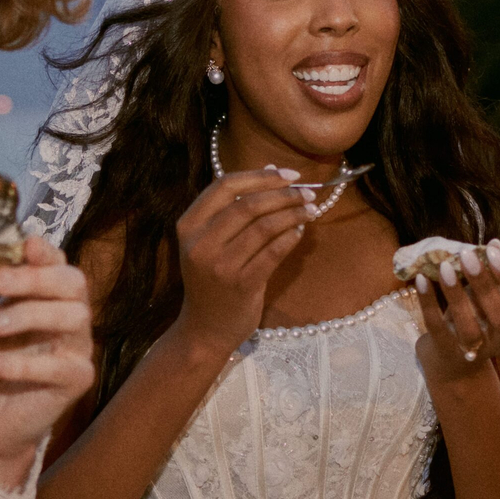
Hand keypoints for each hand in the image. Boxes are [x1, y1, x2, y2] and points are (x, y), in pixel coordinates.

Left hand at [0, 235, 94, 486]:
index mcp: (44, 291)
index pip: (56, 259)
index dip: (43, 249)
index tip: (22, 244)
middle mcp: (67, 313)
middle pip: (74, 281)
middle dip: (37, 277)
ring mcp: (76, 346)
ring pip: (75, 316)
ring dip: (31, 316)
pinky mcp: (77, 380)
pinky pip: (65, 364)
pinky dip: (29, 363)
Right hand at [172, 167, 317, 355]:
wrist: (205, 329)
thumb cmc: (212, 279)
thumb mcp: (211, 240)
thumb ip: (236, 205)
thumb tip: (273, 169)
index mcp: (188, 225)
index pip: (225, 186)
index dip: (260, 176)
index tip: (289, 174)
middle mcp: (200, 243)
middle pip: (248, 204)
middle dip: (283, 194)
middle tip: (308, 192)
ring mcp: (220, 265)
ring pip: (264, 227)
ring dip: (293, 213)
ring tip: (311, 209)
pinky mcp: (241, 284)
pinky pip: (274, 252)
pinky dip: (292, 237)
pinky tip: (302, 230)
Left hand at [414, 239, 499, 382]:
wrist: (452, 357)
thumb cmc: (478, 316)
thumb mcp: (489, 296)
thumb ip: (493, 272)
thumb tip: (495, 243)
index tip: (494, 253)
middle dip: (484, 285)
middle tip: (467, 255)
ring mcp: (474, 350)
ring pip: (468, 327)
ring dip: (456, 295)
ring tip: (445, 266)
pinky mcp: (446, 350)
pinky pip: (437, 327)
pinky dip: (429, 303)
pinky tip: (422, 280)